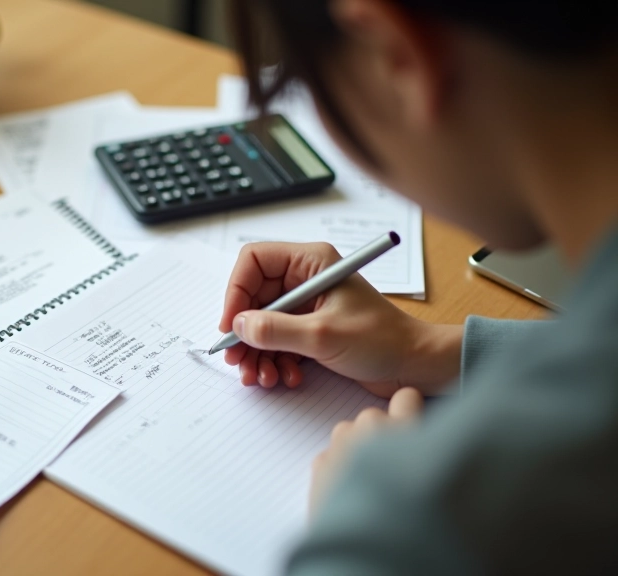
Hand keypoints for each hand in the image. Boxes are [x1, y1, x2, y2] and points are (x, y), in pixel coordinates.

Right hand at [219, 242, 460, 397]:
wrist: (415, 366)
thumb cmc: (383, 340)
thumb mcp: (322, 335)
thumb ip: (276, 330)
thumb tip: (239, 326)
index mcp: (311, 262)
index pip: (254, 262)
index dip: (236, 291)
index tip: (232, 324)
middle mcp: (306, 278)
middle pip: (253, 297)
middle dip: (245, 332)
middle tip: (239, 361)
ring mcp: (307, 305)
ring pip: (261, 324)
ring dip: (258, 353)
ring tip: (263, 377)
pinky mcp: (309, 329)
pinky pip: (276, 341)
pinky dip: (274, 361)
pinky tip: (286, 377)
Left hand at [309, 387, 423, 517]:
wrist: (370, 554)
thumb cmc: (411, 519)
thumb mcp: (431, 474)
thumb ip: (425, 448)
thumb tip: (427, 442)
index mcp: (404, 430)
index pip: (406, 397)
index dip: (409, 411)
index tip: (411, 423)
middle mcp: (369, 430)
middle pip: (374, 416)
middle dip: (381, 433)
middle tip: (392, 465)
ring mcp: (340, 445)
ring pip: (348, 430)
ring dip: (356, 446)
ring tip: (369, 478)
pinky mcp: (318, 464)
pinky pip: (330, 453)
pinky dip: (337, 465)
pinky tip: (350, 490)